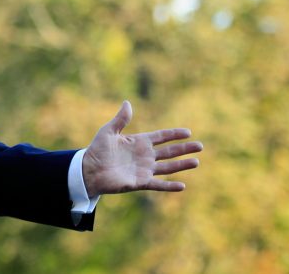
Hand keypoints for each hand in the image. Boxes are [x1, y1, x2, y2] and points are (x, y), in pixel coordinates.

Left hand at [82, 100, 201, 196]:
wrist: (88, 170)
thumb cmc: (97, 150)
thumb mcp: (108, 131)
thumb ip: (120, 119)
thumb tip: (128, 102)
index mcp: (139, 142)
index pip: (161, 137)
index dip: (174, 134)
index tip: (188, 132)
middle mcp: (145, 156)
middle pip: (169, 152)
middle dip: (184, 149)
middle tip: (200, 146)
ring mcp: (144, 169)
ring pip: (168, 167)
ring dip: (182, 165)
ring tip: (196, 161)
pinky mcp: (140, 182)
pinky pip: (158, 184)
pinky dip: (169, 186)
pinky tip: (182, 186)